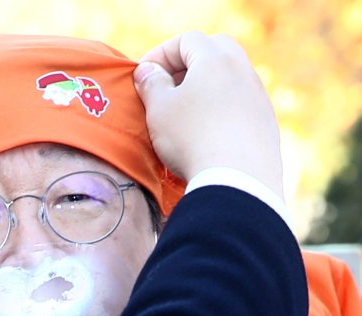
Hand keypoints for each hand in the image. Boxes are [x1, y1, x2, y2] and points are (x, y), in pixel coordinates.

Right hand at [133, 32, 283, 198]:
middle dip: (186, 65)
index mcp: (216, 59)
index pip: (186, 40)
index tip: (144, 76)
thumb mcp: (159, 109)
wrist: (237, 180)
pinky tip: (205, 135)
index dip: (160, 54)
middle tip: (166, 87)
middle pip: (214, 51)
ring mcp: (259, 97)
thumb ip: (151, 84)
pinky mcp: (267, 123)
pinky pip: (239, 105)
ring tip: (183, 114)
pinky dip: (220, 110)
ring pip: (228, 79)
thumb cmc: (191, 138)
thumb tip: (148, 71)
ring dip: (204, 89)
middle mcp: (243, 70)